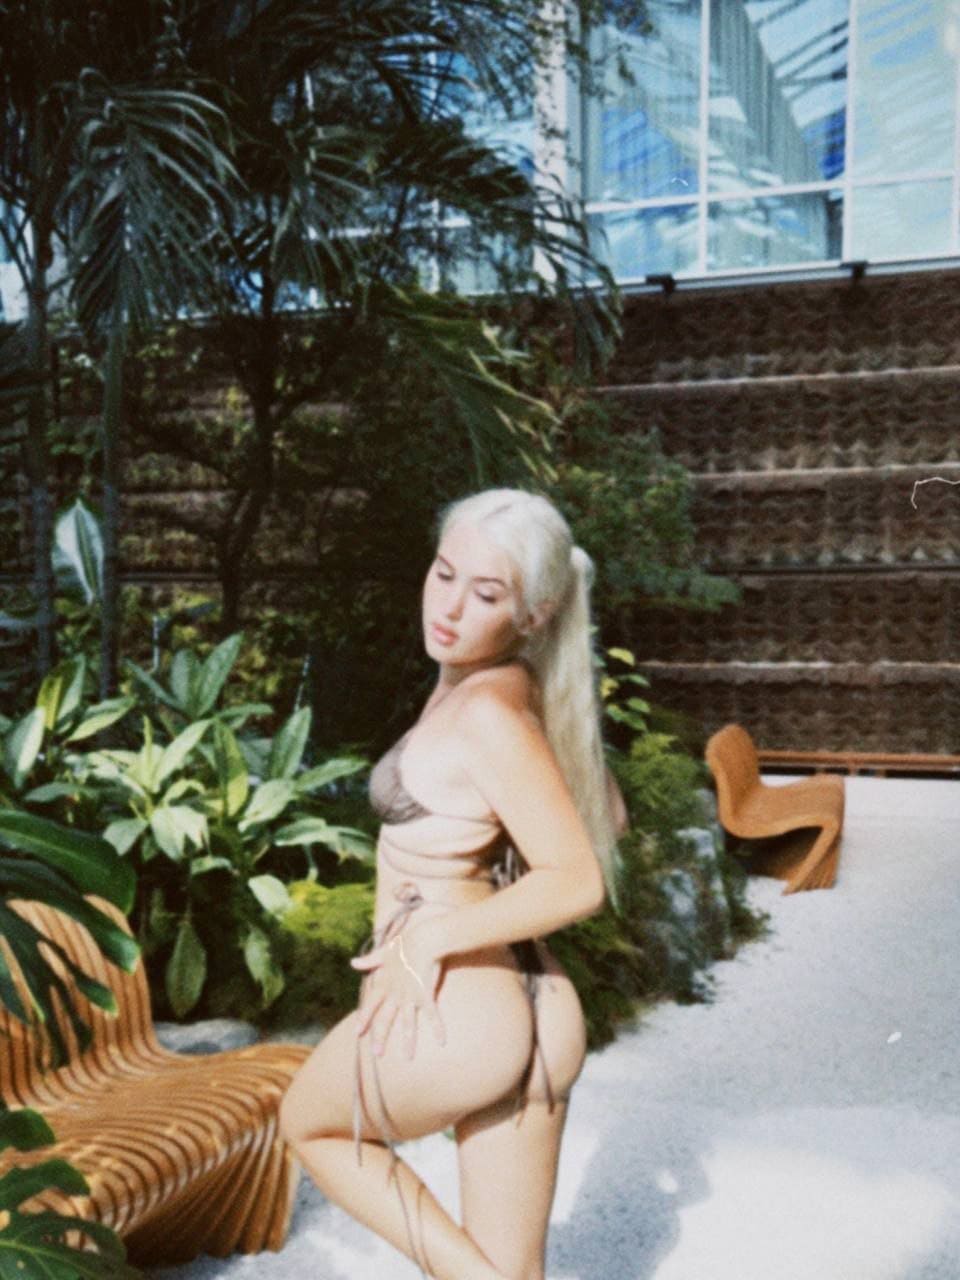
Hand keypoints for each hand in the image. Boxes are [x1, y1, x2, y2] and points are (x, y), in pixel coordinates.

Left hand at [351, 925, 445, 1058]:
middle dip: (381, 1036)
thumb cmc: (406, 942)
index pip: (371, 1004)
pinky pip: (433, 1014)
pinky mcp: (427, 994)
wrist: (426, 938)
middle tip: (377, 1053)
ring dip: (408, 1040)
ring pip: (408, 1022)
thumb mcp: (384, 951)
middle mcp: (396, 992)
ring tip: (408, 1057)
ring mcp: (411, 995)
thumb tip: (353, 962)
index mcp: (385, 982)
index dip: (365, 1018)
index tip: (358, 1033)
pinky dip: (437, 1027)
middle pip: (386, 1018)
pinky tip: (441, 1041)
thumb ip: (369, 960)